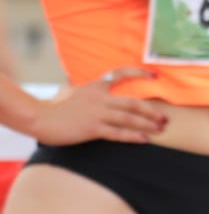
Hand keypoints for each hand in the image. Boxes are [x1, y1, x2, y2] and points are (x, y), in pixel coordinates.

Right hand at [30, 68, 166, 145]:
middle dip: (152, 111)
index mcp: (95, 86)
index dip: (139, 74)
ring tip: (160, 129)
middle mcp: (100, 98)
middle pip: (133, 103)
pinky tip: (145, 139)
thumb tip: (83, 86)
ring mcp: (98, 113)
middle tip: (165, 118)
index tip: (154, 76)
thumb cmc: (53, 106)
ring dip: (147, 125)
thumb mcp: (70, 91)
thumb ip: (83, 89)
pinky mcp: (93, 128)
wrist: (38, 117)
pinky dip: (133, 136)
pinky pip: (118, 132)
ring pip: (130, 118)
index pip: (120, 74)